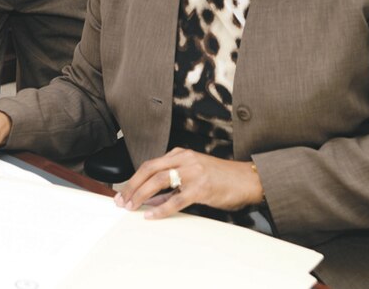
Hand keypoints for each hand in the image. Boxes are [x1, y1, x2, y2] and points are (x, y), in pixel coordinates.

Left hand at [114, 147, 262, 219]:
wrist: (246, 179)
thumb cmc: (220, 178)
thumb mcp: (193, 172)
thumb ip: (173, 181)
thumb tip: (150, 198)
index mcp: (181, 153)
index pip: (150, 164)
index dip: (134, 178)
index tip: (123, 191)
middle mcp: (184, 159)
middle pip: (149, 169)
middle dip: (132, 185)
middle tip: (121, 200)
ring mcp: (193, 172)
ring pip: (159, 181)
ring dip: (141, 195)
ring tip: (132, 206)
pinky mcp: (202, 188)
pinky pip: (176, 199)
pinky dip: (161, 209)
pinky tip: (151, 215)